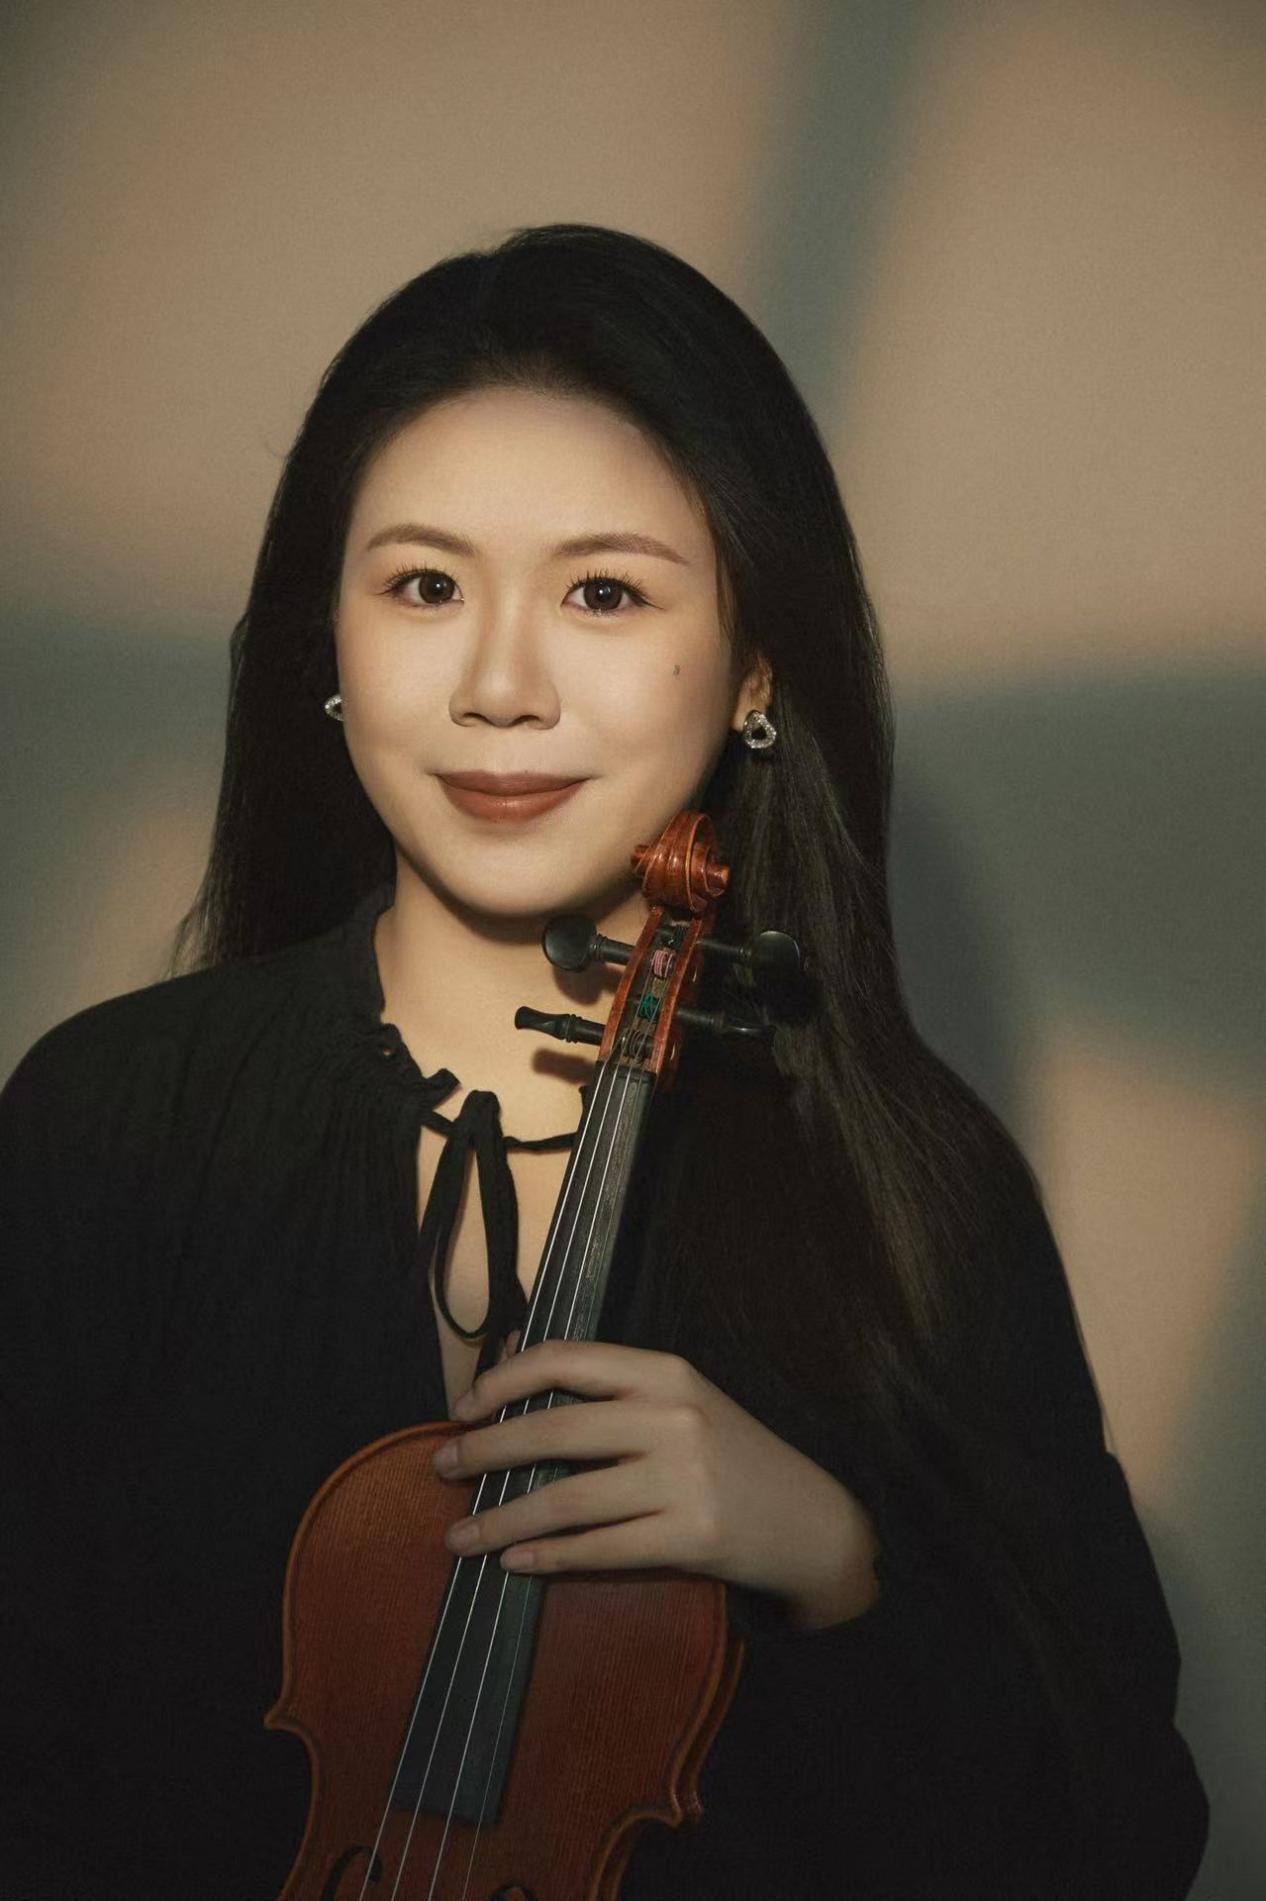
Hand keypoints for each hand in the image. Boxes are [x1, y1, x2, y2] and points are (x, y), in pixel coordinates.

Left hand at [432, 1339, 880, 1629]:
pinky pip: (600, 1549)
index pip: (566, 1359)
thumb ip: (607, 1385)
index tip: (462, 1407)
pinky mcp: (691, 1537)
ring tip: (460, 1537)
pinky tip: (514, 1562)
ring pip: (567, 1499)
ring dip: (501, 1518)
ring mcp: (684, 1479)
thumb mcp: (680, 1400)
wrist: (809, 1520)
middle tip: (442, 1469)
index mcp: (665, 1372)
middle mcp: (673, 1417)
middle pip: (554, 1432)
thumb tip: (510, 1363)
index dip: (503, 1381)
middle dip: (485, 1452)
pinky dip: (548, 1557)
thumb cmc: (731, 1455)